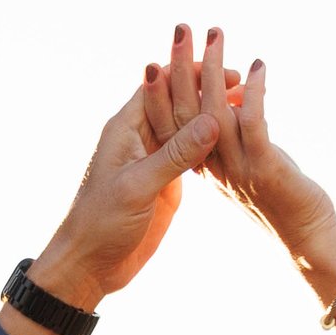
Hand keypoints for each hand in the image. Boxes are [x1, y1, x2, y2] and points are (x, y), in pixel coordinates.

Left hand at [25, 75, 221, 316]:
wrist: (90, 265)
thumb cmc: (100, 223)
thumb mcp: (138, 186)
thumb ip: (174, 154)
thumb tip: (212, 121)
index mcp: (127, 127)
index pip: (161, 83)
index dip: (191, 72)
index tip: (223, 69)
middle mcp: (141, 137)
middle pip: (178, 100)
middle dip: (207, 89)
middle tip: (242, 82)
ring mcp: (155, 159)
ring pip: (187, 126)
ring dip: (213, 114)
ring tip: (245, 103)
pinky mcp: (166, 182)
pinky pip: (192, 155)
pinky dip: (211, 144)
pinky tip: (233, 138)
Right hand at [143, 25, 335, 268]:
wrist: (305, 239)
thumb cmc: (278, 199)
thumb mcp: (244, 165)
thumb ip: (230, 138)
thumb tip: (231, 101)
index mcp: (204, 168)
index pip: (170, 127)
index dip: (159, 94)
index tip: (154, 60)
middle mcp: (215, 168)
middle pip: (186, 113)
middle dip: (182, 69)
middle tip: (181, 29)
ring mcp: (238, 169)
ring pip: (214, 114)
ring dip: (215, 70)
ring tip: (215, 33)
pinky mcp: (265, 169)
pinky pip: (253, 124)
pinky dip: (255, 92)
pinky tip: (258, 67)